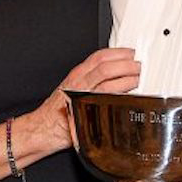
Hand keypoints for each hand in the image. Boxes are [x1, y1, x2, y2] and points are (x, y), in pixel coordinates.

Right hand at [22, 48, 138, 150]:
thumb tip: (115, 71)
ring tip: (137, 79)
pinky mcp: (87, 113)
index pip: (99, 57)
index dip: (118, 53)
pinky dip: (120, 97)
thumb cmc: (58, 109)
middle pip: (105, 67)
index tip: (130, 53)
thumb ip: (91, 78)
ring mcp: (83, 98)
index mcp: (77, 75)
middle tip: (138, 66)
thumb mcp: (72, 86)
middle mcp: (80, 83)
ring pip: (108, 83)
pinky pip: (106, 102)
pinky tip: (129, 96)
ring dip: (126, 79)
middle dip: (125, 64)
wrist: (43, 128)